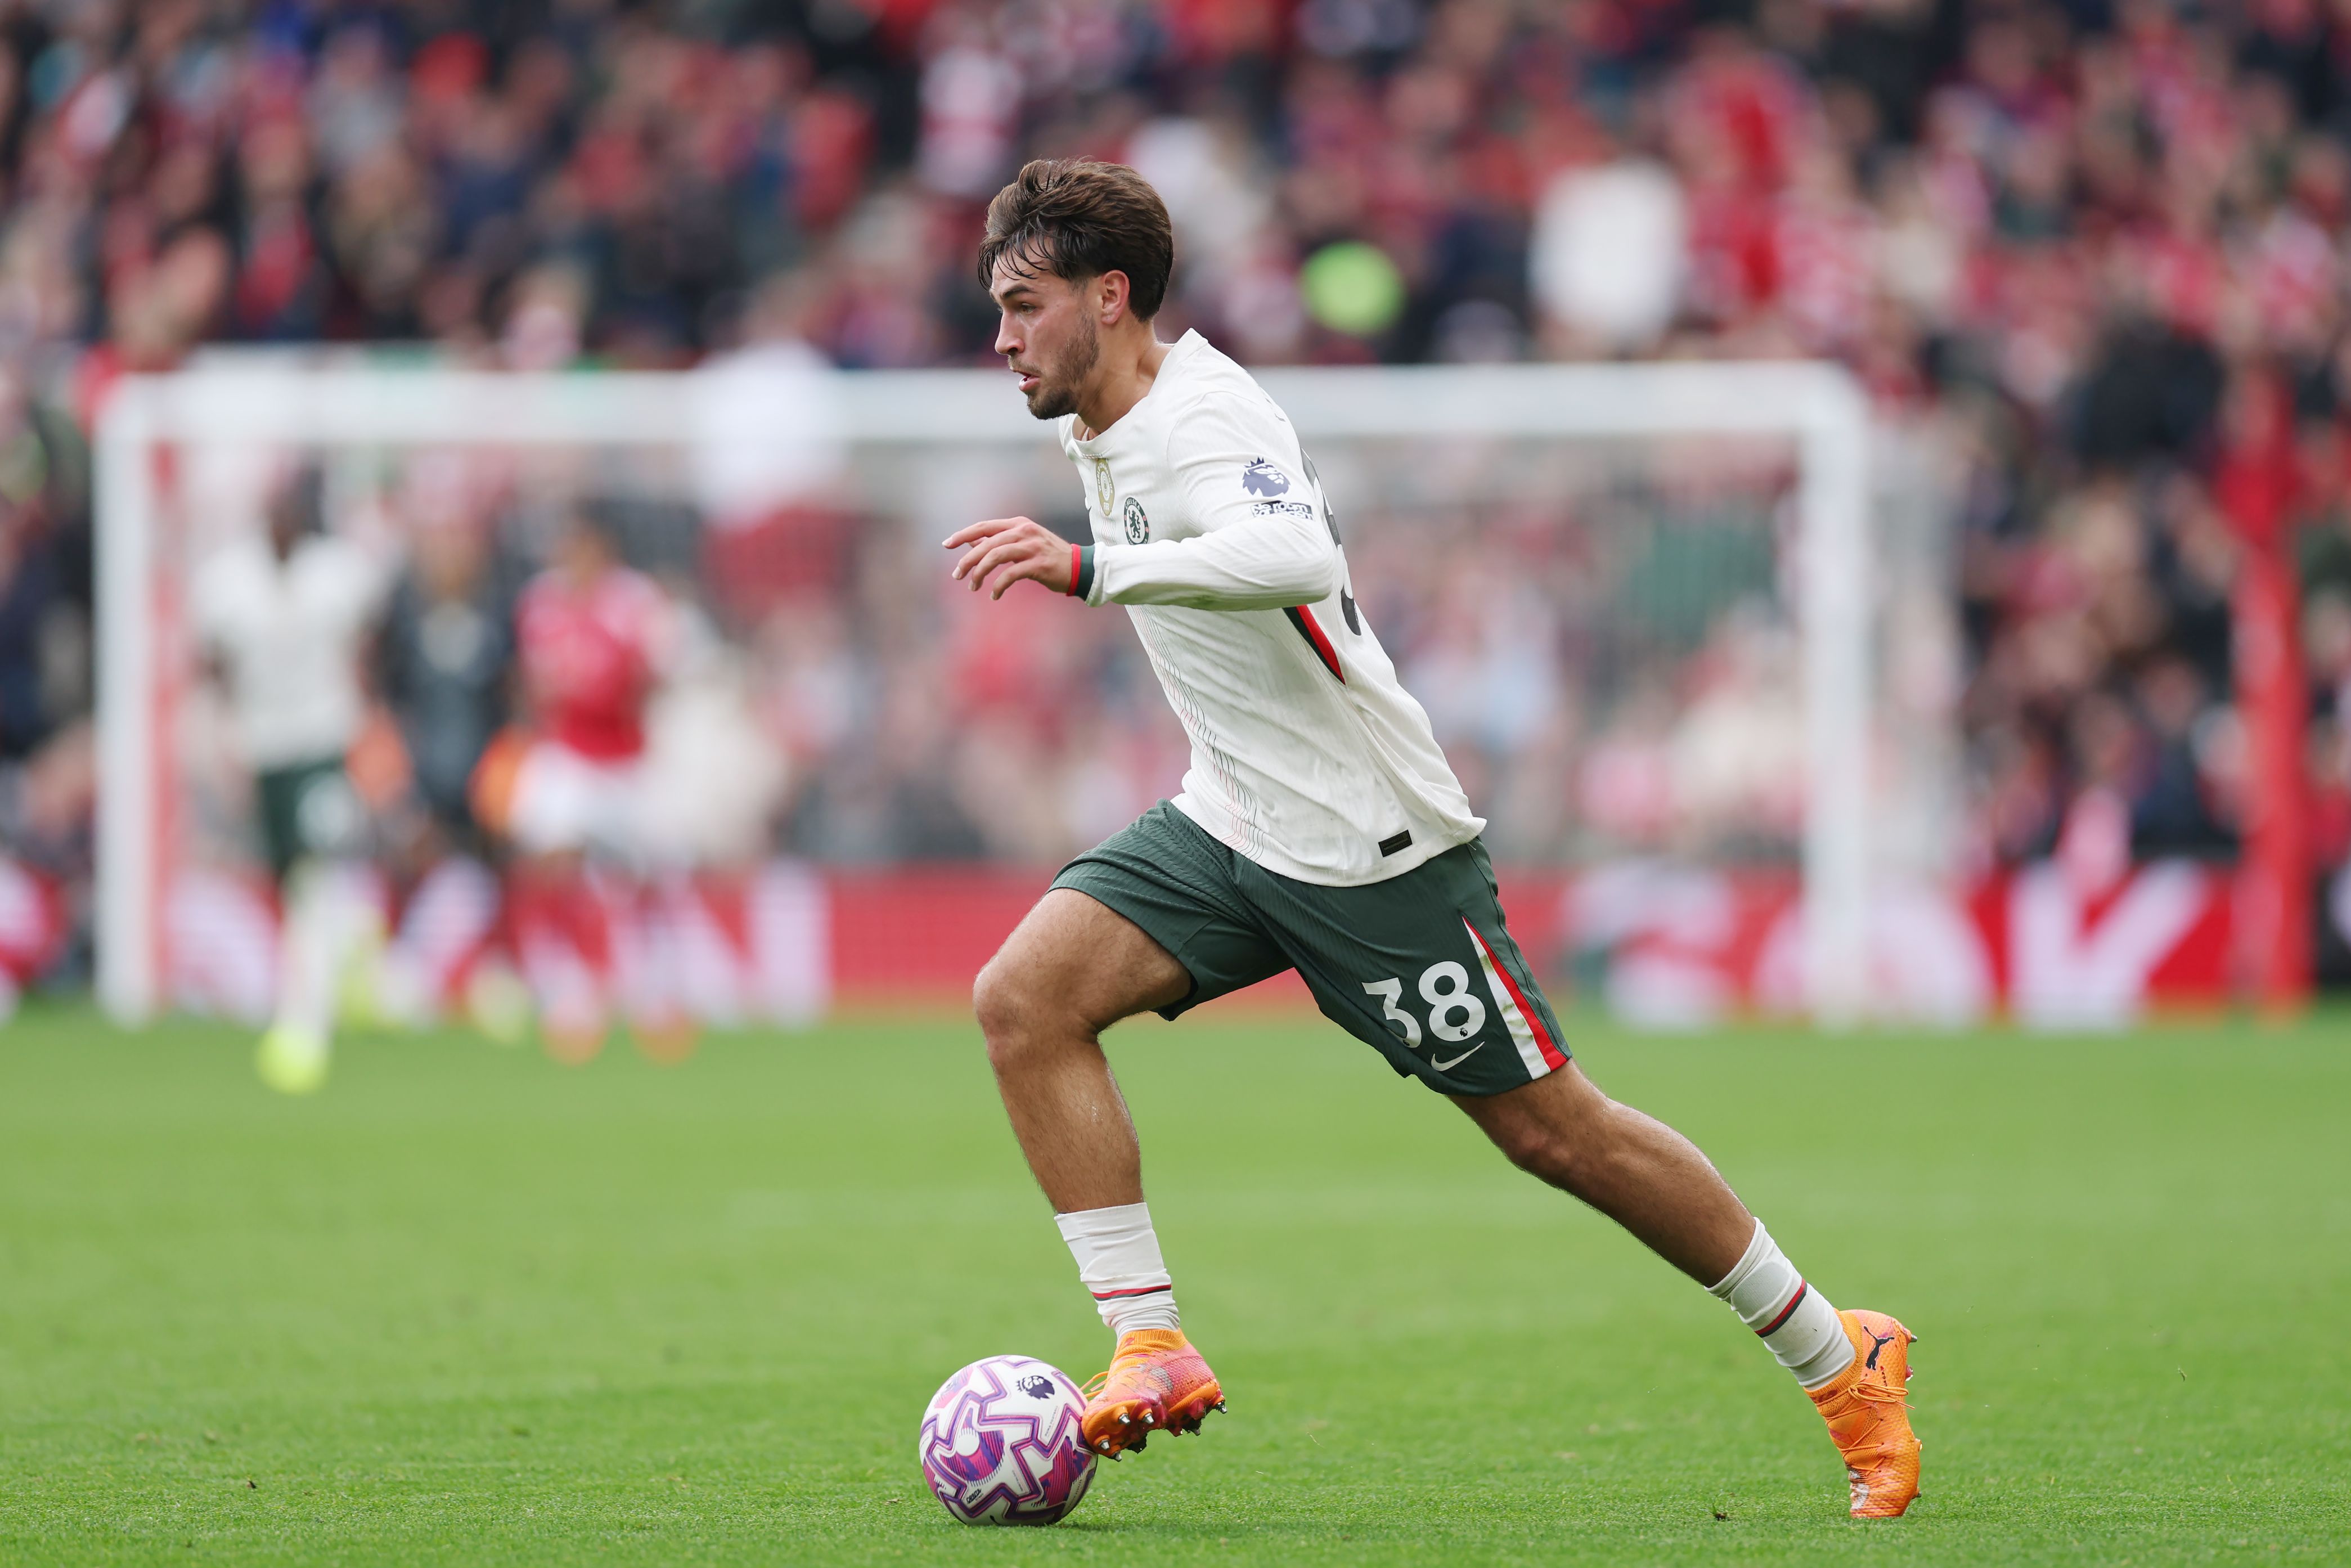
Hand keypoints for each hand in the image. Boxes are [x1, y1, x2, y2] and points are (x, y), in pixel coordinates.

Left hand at [944, 516, 1074, 598]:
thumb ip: (999, 542)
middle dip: (968, 560)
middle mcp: (1024, 531)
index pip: (984, 526)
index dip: (963, 535)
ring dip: (980, 573)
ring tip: (973, 587)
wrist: (1079, 567)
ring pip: (995, 557)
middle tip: (957, 575)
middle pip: (986, 543)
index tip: (946, 544)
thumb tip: (971, 542)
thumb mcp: (1022, 544)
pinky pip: (1010, 575)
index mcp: (1018, 524)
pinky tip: (994, 595)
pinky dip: (998, 586)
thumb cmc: (1048, 556)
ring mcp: (1032, 547)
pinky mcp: (1038, 565)